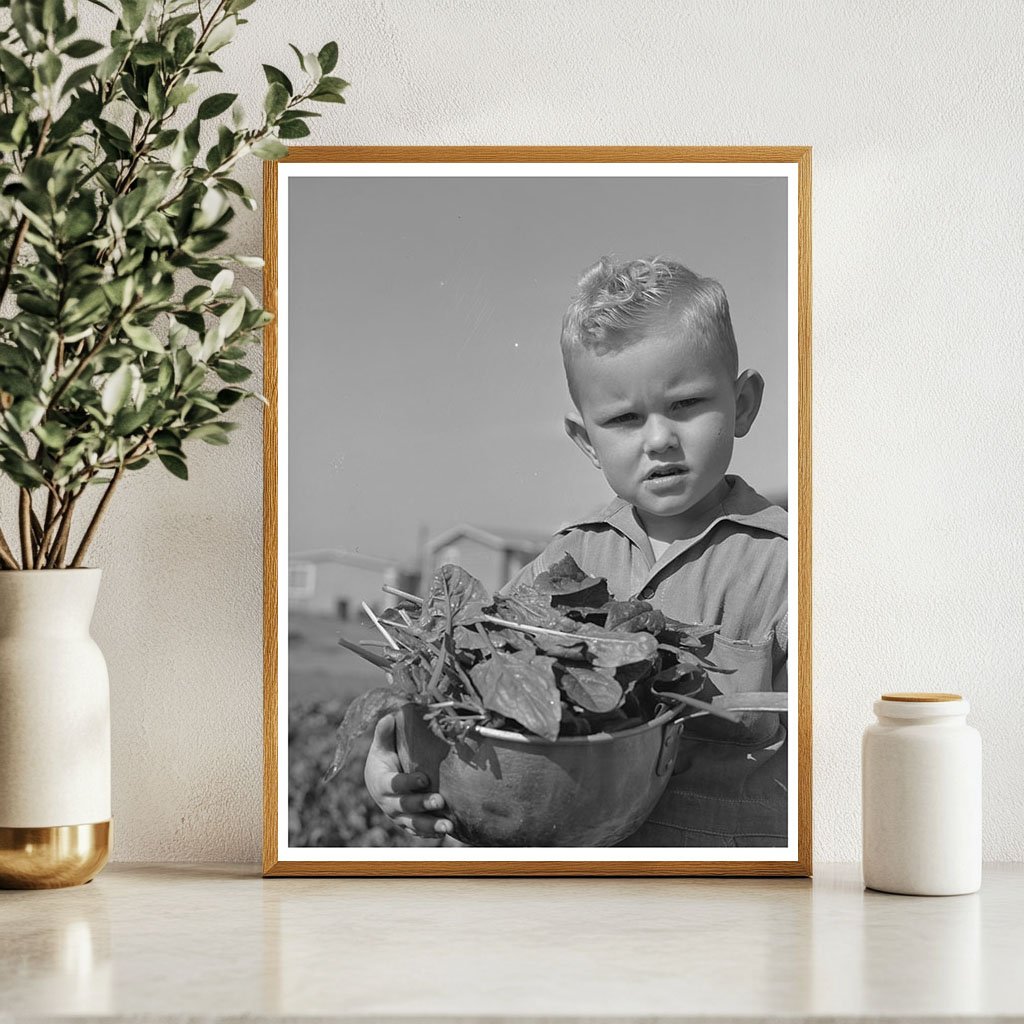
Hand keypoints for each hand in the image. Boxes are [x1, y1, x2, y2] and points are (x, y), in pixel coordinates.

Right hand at [364, 713, 453, 838]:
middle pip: (405, 806)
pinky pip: (419, 831)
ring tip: (448, 826)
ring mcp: (398, 815)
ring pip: (413, 824)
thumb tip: (390, 717)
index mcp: (380, 781)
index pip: (394, 784)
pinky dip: (431, 833)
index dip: (408, 782)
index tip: (424, 779)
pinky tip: (448, 831)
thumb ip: (384, 733)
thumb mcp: (382, 745)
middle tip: (440, 801)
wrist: (380, 779)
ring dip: (430, 826)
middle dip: (422, 804)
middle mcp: (388, 802)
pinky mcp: (408, 823)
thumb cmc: (385, 757)